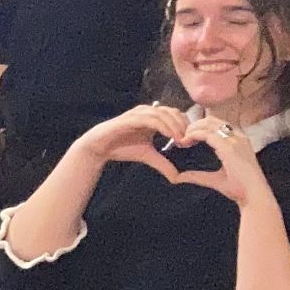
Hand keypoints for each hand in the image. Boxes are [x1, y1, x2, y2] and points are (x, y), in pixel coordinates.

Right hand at [72, 103, 191, 180]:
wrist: (99, 148)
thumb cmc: (121, 148)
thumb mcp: (147, 156)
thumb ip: (163, 163)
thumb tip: (177, 177)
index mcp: (153, 117)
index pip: (176, 115)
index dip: (186, 127)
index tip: (190, 142)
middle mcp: (147, 111)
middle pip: (173, 112)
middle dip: (184, 126)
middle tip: (189, 141)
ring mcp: (139, 113)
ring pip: (164, 114)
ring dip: (175, 126)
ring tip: (181, 140)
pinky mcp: (131, 118)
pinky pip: (152, 119)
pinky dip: (163, 126)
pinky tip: (170, 136)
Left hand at [165, 115, 275, 206]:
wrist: (253, 195)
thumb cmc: (239, 188)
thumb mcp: (214, 178)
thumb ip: (197, 175)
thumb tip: (179, 176)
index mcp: (239, 140)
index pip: (216, 124)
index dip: (199, 127)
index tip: (187, 137)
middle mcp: (238, 136)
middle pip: (211, 120)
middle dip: (193, 125)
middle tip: (181, 137)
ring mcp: (235, 140)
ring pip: (208, 123)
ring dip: (191, 129)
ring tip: (182, 139)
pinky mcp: (229, 147)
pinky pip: (207, 134)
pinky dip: (193, 135)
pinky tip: (185, 141)